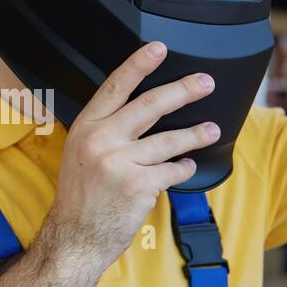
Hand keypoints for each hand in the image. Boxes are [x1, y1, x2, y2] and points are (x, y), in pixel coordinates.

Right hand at [40, 42, 218, 274]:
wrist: (75, 237)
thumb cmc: (81, 197)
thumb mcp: (80, 153)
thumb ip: (105, 130)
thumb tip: (141, 110)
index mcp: (85, 127)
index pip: (115, 87)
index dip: (138, 64)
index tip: (159, 48)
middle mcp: (101, 140)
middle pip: (150, 105)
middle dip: (183, 90)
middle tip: (205, 82)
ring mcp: (119, 162)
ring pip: (169, 140)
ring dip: (195, 134)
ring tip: (211, 131)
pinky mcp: (139, 185)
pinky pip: (172, 169)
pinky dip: (182, 168)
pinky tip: (186, 167)